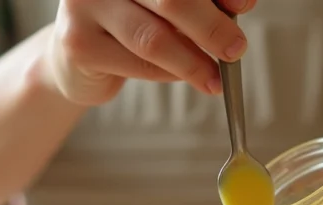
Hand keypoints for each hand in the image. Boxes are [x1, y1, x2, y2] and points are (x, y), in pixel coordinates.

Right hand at [43, 0, 256, 105]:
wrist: (79, 58)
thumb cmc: (133, 23)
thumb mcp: (170, 5)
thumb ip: (202, 1)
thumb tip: (240, 4)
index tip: (243, 5)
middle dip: (211, 26)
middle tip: (235, 49)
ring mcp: (84, 4)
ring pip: (154, 38)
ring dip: (193, 62)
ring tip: (215, 79)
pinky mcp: (79, 42)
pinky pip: (139, 64)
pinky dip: (170, 73)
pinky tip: (184, 76)